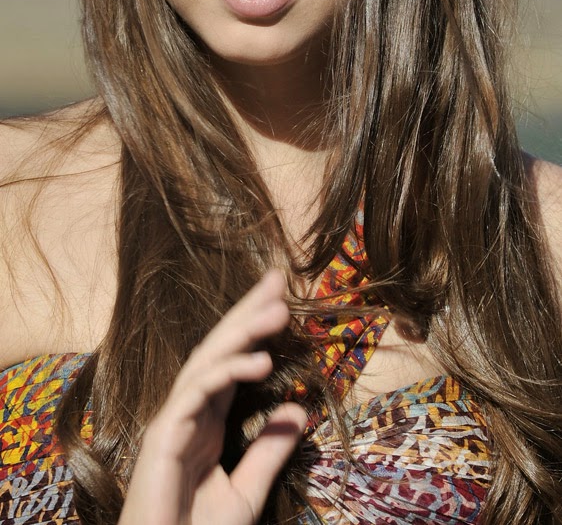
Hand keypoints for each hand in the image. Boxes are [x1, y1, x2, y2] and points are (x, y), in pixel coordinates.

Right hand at [118, 270, 306, 524]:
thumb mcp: (245, 494)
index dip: (256, 330)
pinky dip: (226, 371)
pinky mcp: (164, 434)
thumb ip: (268, 453)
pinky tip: (259, 361)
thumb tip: (299, 411)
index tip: (284, 299)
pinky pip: (196, 392)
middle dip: (248, 311)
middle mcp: (189, 411)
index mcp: (207, 421)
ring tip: (279, 310)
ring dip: (243, 331)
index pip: (233, 362)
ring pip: (208, 361)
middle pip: (220, 348)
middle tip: (280, 279)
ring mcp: (174, 419)